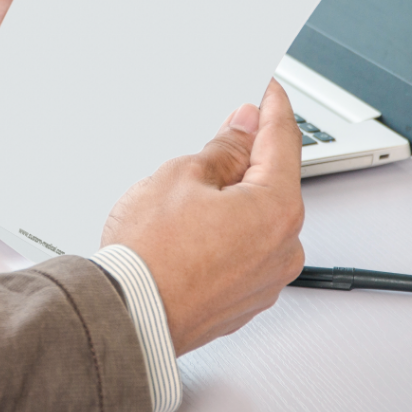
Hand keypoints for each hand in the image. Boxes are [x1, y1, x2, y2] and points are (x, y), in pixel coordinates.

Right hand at [101, 79, 304, 355]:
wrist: (127, 318)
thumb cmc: (150, 256)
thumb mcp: (182, 175)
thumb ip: (224, 148)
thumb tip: (244, 130)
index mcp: (277, 210)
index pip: (284, 141)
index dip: (273, 108)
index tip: (268, 93)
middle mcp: (283, 249)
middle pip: (273, 184)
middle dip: (249, 158)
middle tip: (219, 138)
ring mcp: (266, 280)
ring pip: (259, 221)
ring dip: (235, 200)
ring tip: (189, 198)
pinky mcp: (245, 301)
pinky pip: (246, 252)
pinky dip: (228, 234)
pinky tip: (192, 231)